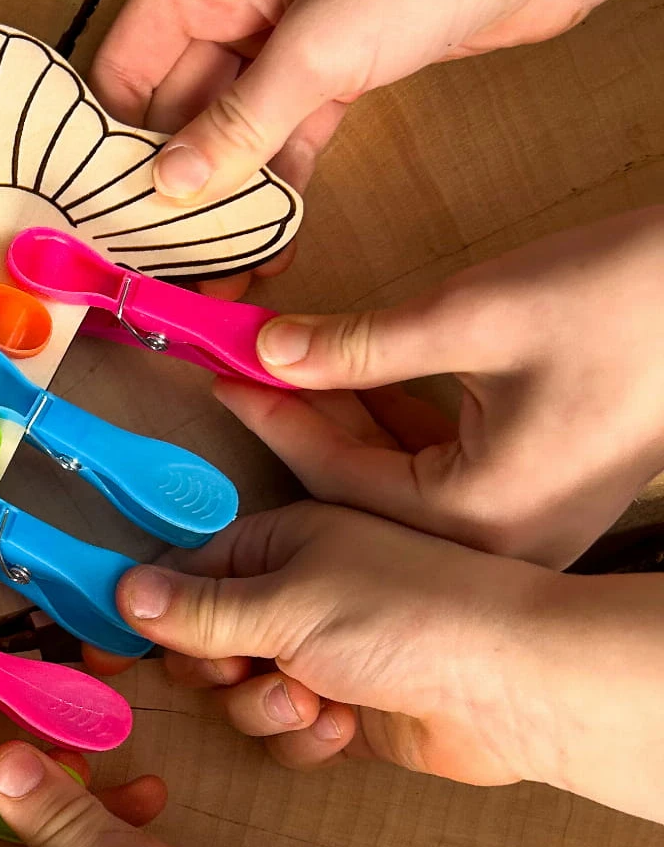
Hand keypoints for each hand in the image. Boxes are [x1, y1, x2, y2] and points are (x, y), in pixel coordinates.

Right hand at [91, 0, 663, 213]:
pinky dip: (280, 180)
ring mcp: (292, 25)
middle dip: (171, 180)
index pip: (126, 60)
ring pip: (232, 122)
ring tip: (214, 270)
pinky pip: (287, 129)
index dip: (110, 139)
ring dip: (228, 192)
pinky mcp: (343, 57)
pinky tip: (272, 241)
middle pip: (175, 99)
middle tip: (163, 264)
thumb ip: (236, 124)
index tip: (108, 217)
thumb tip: (166, 188)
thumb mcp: (320, 45)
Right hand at [110, 502, 555, 783]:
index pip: (179, 576)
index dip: (142, 617)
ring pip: (238, 697)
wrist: (508, 689)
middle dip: (218, 670)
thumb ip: (198, 607)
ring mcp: (318, 654)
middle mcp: (292, 594)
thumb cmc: (404, 619)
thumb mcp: (286, 603)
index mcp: (277, 543)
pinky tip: (346, 727)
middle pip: (200, 645)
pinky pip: (284, 734)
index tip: (103, 652)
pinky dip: (306, 738)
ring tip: (314, 701)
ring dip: (266, 709)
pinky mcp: (343, 709)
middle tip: (251, 668)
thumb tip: (121, 591)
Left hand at [223, 207, 663, 566]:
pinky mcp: (539, 505)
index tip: (222, 375)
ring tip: (286, 370)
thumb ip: (360, 345)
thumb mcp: (475, 315)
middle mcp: (495, 544)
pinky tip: (354, 386)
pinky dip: (397, 435)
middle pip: (360, 495)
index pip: (336, 477)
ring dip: (345, 428)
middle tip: (241, 374)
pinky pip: (441, 481)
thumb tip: (271, 351)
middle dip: (301, 427)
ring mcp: (522, 531)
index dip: (272, 418)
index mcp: (476, 517)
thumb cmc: (625, 302)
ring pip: (398, 488)